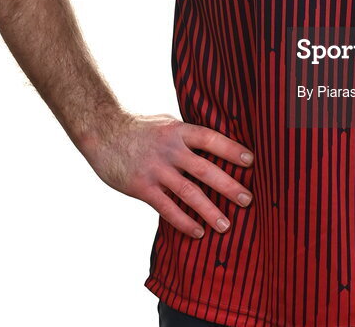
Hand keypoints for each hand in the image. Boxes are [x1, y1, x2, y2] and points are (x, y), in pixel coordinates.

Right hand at [80, 112, 254, 238]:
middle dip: (228, 185)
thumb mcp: (166, 122)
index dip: (231, 149)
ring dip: (209, 210)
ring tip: (226, 225)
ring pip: (188, 193)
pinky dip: (183, 222)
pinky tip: (198, 232)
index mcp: (178, 131)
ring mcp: (156, 170)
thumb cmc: (139, 127)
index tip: (251, 161)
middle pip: (204, 169)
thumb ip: (187, 134)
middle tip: (248, 199)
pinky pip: (166, 208)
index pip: (210, 138)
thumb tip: (213, 142)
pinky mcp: (142, 187)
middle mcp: (170, 150)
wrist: (103, 132)